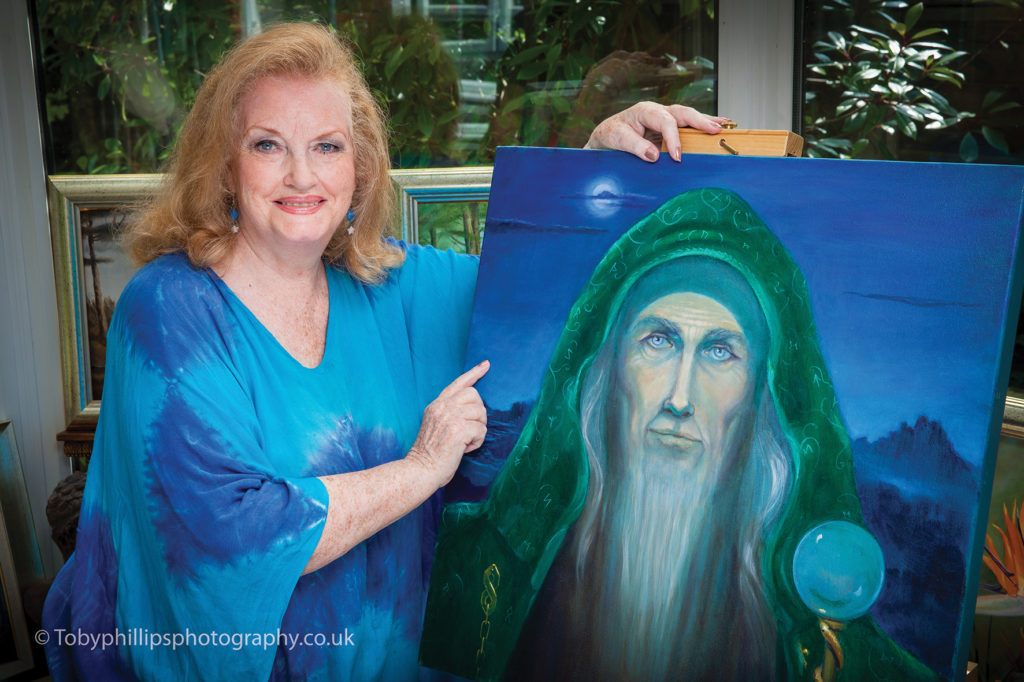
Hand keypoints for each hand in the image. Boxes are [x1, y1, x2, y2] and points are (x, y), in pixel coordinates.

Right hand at [407, 360, 489, 485]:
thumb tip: (473, 408)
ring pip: (481, 413)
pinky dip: (477, 442)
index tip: (486, 365)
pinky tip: (465, 449)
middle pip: (475, 395)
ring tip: (465, 442)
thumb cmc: (430, 454)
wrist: (420, 471)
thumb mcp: (435, 426)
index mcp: (436, 405)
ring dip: (478, 430)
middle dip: (479, 413)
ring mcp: (450, 417)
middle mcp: (442, 407)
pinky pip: (481, 430)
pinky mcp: (458, 430)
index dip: (474, 373)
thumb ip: (449, 414)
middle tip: (470, 430)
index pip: (457, 384)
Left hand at [584, 102, 731, 162]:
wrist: (606, 137)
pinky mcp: (669, 129)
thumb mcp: (616, 140)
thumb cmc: (610, 136)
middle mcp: (658, 111)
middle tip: (714, 131)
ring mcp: (665, 118)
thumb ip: (634, 146)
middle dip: (699, 121)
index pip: (665, 121)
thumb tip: (654, 156)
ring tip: (724, 126)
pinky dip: (703, 125)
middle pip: (682, 113)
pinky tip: (719, 125)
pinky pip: (688, 125)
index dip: (673, 138)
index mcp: (645, 111)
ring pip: (689, 117)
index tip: (677, 157)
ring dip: (706, 121)